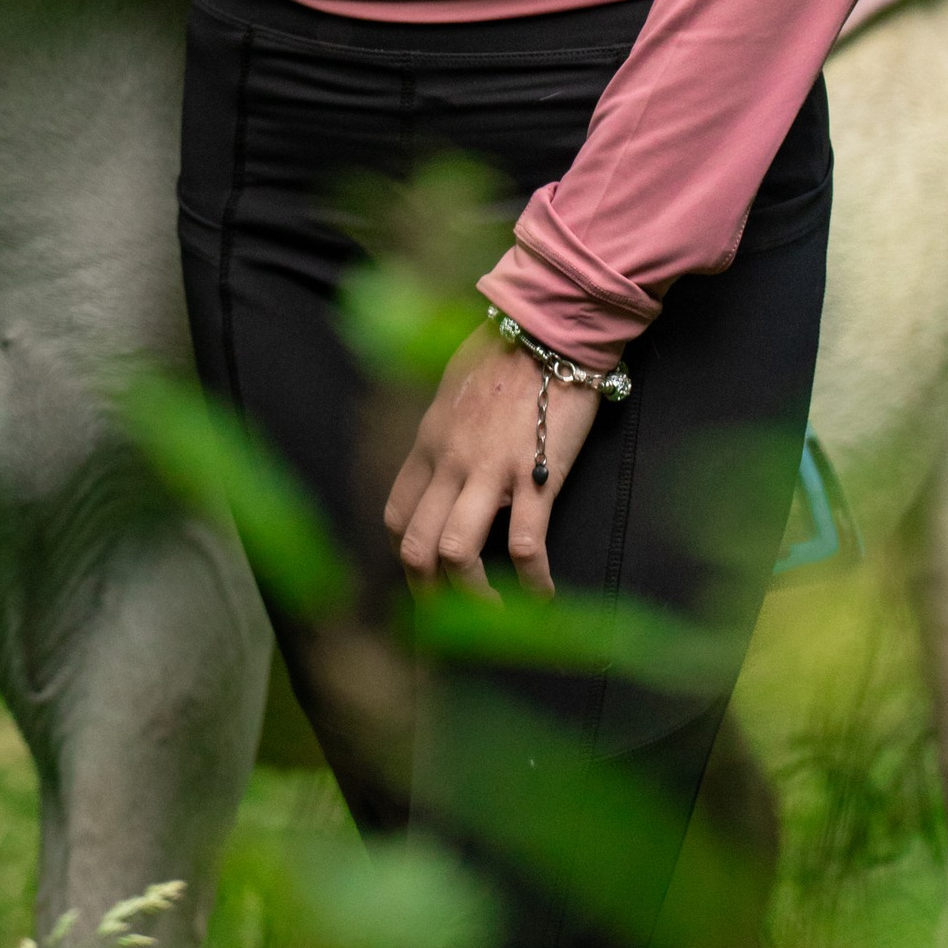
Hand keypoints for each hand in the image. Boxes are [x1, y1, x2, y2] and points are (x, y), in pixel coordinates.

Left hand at [383, 329, 600, 596]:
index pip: (397, 515)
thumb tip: (444, 454)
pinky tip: (543, 596)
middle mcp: (448, 462)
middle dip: (428, 596)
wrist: (550, 326)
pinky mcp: (534, 477)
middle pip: (416, 546)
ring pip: (457, 554)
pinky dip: (532, 583)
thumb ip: (445, 427)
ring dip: (473, 597)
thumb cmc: (505, 349)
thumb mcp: (454, 386)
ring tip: (496, 613)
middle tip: (451, 622)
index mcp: (427, 441)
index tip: (427, 577)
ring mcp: (489, 472)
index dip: (408, 555)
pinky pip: (524, 547)